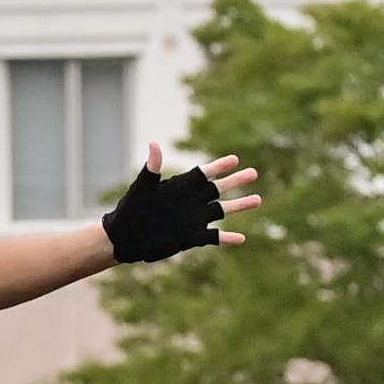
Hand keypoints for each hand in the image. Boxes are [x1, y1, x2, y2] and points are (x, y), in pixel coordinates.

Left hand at [100, 150, 258, 262]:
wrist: (125, 236)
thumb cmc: (130, 210)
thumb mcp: (142, 188)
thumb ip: (151, 169)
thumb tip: (154, 144)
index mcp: (181, 187)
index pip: (203, 174)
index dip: (219, 167)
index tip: (234, 159)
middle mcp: (192, 201)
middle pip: (219, 189)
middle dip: (236, 181)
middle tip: (254, 173)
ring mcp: (195, 218)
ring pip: (223, 210)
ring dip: (240, 205)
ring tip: (258, 199)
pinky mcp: (193, 236)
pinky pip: (215, 237)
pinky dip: (228, 238)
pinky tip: (242, 238)